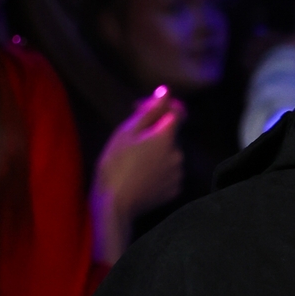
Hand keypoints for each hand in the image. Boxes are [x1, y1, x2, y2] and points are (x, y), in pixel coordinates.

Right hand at [92, 87, 185, 262]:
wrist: (116, 204)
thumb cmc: (115, 164)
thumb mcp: (126, 132)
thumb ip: (149, 111)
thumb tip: (165, 91)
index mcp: (167, 137)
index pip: (177, 111)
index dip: (162, 106)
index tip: (142, 109)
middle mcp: (178, 154)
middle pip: (171, 134)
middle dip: (154, 132)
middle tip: (130, 138)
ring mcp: (178, 174)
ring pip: (169, 154)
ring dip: (156, 152)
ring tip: (132, 160)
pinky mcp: (174, 189)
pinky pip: (168, 172)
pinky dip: (157, 169)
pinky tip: (139, 173)